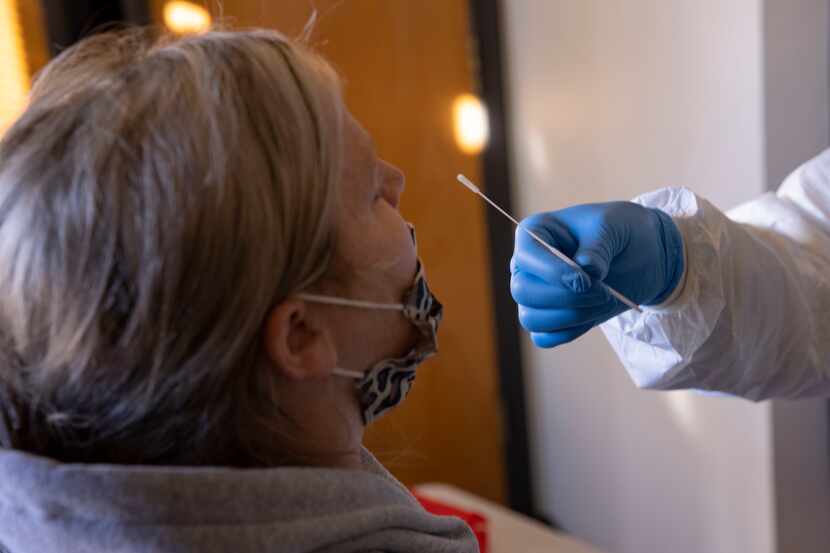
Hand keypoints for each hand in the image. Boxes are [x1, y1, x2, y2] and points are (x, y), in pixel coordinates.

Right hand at [510, 202, 684, 347]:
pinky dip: (568, 333)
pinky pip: (543, 337)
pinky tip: (592, 315)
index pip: (526, 257)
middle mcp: (527, 265)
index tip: (587, 279)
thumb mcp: (613, 226)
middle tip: (602, 292)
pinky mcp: (550, 318)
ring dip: (571, 317)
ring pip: (531, 318)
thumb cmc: (620, 231)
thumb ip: (597, 246)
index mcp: (534, 233)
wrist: (641, 254)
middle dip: (566, 297)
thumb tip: (585, 269)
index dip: (553, 272)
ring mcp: (536, 293)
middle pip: (522, 292)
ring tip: (602, 301)